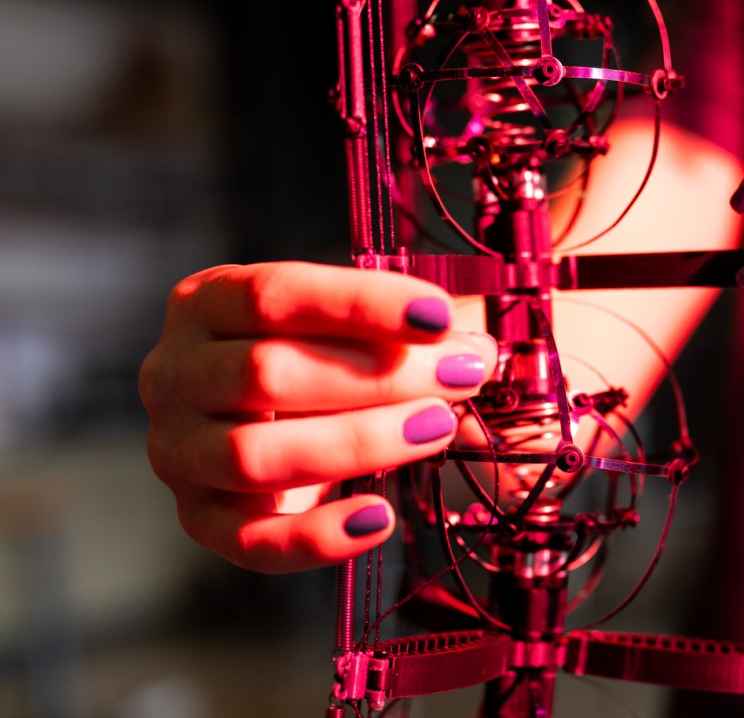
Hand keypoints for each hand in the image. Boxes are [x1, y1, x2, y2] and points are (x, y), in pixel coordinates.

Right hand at [139, 262, 495, 572]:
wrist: (277, 418)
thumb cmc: (324, 356)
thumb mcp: (352, 323)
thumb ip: (403, 328)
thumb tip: (474, 349)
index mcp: (205, 303)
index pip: (276, 296)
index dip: (361, 304)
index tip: (439, 316)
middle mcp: (173, 373)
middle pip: (267, 373)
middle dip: (377, 375)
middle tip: (462, 375)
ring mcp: (177, 452)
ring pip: (256, 456)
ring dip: (358, 443)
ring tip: (437, 427)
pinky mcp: (200, 521)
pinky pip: (252, 542)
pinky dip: (318, 537)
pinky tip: (379, 518)